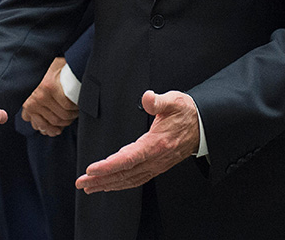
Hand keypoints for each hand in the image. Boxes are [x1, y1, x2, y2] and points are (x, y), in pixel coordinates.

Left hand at [21, 57, 78, 135]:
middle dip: (64, 122)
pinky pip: (68, 107)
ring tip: (75, 109)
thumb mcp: (36, 87)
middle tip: (70, 115)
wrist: (44, 50)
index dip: (49, 128)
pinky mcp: (52, 89)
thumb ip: (37, 105)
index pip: (39, 125)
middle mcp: (33, 100)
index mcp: (28, 102)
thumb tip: (42, 127)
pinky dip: (75, 107)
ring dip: (72, 115)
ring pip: (62, 117)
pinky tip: (77, 102)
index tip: (56, 127)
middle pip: (53, 122)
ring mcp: (42, 95)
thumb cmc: (44, 70)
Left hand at [76, 90, 198, 193]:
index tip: (92, 169)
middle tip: (81, 183)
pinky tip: (109, 185)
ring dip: (107, 185)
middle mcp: (155, 159)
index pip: (128, 159)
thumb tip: (147, 98)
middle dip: (101, 180)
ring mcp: (156, 165)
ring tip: (89, 187)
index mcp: (157, 144)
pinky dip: (120, 184)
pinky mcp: (156, 166)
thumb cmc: (186, 113)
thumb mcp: (174, 101)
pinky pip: (136, 179)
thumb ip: (159, 101)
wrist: (204, 126)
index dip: (109, 166)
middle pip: (124, 173)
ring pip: (128, 180)